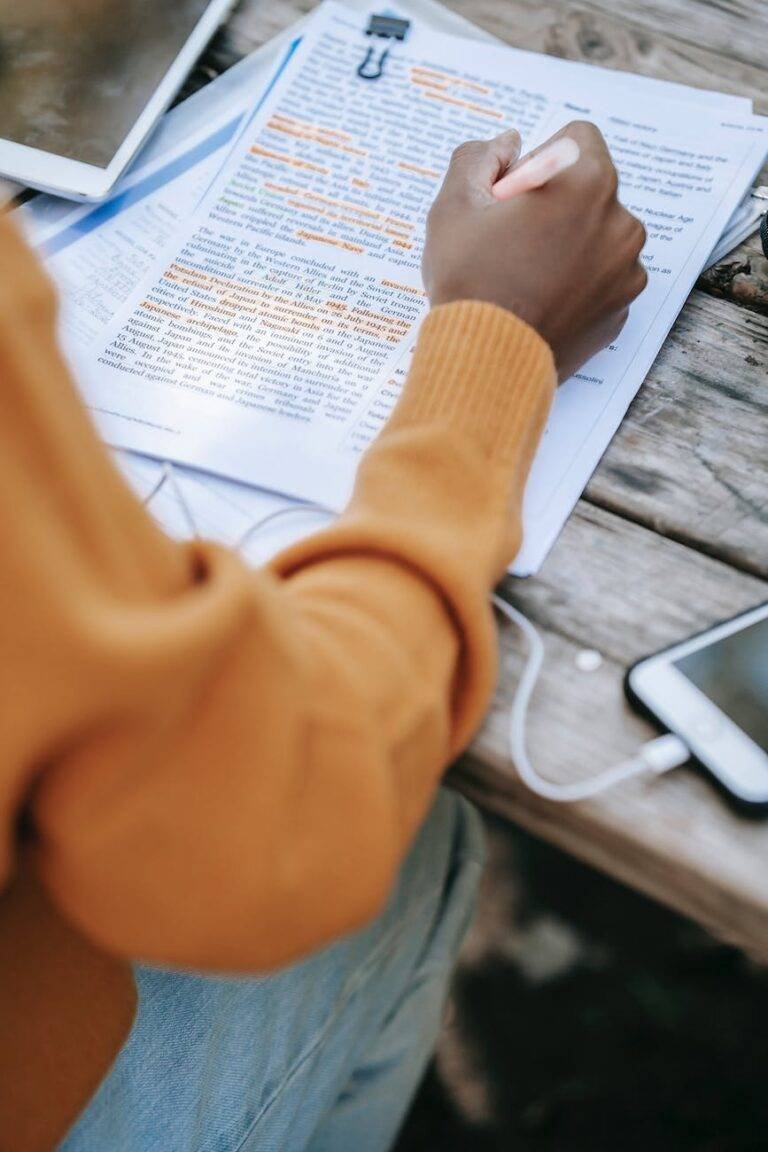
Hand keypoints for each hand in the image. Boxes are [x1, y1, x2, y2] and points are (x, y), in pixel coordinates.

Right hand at [422, 122, 647, 380]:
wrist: (487, 365)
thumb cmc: (470, 283)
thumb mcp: (453, 206)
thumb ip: (478, 157)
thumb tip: (507, 144)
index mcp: (588, 183)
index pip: (576, 139)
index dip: (537, 162)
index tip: (511, 199)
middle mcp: (621, 223)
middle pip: (589, 190)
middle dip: (555, 204)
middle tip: (511, 242)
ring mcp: (627, 272)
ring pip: (598, 237)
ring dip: (568, 245)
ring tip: (525, 277)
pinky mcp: (621, 311)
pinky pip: (601, 282)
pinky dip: (576, 286)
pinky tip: (541, 304)